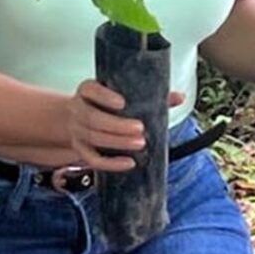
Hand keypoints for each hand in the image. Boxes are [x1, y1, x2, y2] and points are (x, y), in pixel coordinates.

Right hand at [66, 80, 183, 171]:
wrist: (75, 119)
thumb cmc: (104, 105)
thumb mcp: (120, 95)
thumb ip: (149, 96)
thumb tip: (179, 97)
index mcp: (87, 91)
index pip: (91, 90)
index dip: (105, 97)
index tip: (122, 103)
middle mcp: (79, 109)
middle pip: (93, 118)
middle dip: (117, 125)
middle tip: (139, 129)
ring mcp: (77, 131)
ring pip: (93, 138)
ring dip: (117, 142)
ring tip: (139, 143)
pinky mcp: (80, 150)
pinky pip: (93, 159)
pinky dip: (110, 163)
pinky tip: (129, 163)